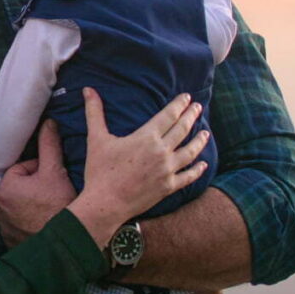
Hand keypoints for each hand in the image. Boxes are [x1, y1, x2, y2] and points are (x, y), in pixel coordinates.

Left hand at [0, 120, 75, 247]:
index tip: (54, 179)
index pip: (23, 168)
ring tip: (52, 209)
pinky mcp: (11, 242)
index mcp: (4, 188)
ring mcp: (3, 228)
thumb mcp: (55, 171)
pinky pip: (21, 225)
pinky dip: (31, 222)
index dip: (42, 171)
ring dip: (33, 205)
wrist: (66, 245)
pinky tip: (45, 223)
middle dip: (37, 188)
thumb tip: (48, 122)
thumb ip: (49, 144)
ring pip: (21, 206)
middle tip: (55, 194)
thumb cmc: (59, 206)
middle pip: (21, 188)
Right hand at [75, 87, 208, 238]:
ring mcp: (167, 170)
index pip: (168, 116)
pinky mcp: (168, 187)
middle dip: (191, 116)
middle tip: (197, 107)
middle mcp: (161, 152)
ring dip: (199, 140)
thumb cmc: (100, 170)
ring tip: (206, 132)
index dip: (179, 105)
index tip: (186, 98)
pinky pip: (189, 176)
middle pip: (182, 130)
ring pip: (190, 152)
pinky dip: (198, 169)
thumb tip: (88, 89)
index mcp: (146, 137)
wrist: (105, 204)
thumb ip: (94, 112)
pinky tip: (204, 164)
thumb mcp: (95, 138)